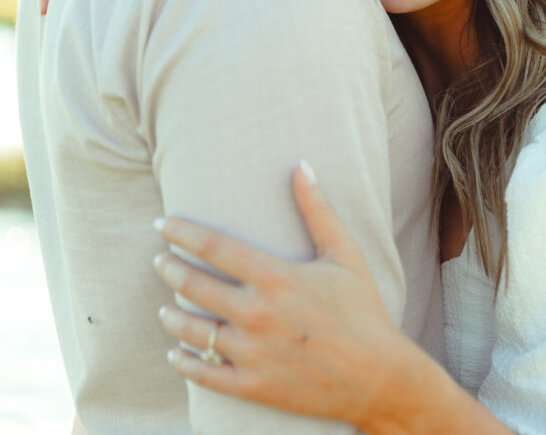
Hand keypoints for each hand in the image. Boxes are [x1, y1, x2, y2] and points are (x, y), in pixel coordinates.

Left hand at [153, 162, 408, 429]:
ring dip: (171, 316)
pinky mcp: (254, 386)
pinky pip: (205, 375)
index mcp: (275, 276)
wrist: (379, 377)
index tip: (163, 224)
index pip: (213, 246)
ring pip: (193, 331)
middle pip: (195, 286)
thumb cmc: (363, 310)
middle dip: (171, 269)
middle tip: (160, 260)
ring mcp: (252, 353)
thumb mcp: (344, 253)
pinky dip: (184, 363)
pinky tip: (175, 354)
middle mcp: (257, 314)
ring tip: (164, 306)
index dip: (182, 232)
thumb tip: (301, 165)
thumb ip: (317, 209)